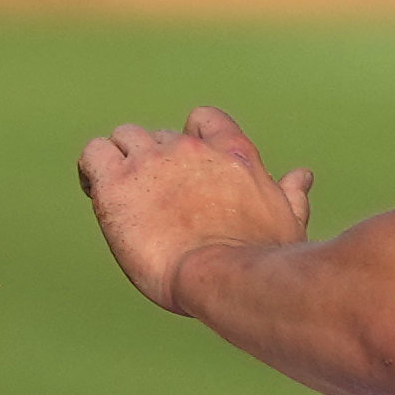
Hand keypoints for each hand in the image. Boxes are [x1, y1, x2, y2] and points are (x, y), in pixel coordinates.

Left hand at [80, 106, 316, 315]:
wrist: (226, 275)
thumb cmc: (261, 257)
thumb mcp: (285, 220)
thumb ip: (290, 194)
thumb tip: (303, 175)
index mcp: (231, 153)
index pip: (203, 119)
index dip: (189, 136)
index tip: (183, 166)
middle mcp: (189, 148)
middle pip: (159, 136)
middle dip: (154, 163)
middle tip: (151, 202)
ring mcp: (151, 163)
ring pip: (124, 138)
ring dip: (120, 160)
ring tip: (121, 197)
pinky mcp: (116, 185)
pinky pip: (93, 154)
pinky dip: (91, 168)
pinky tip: (97, 192)